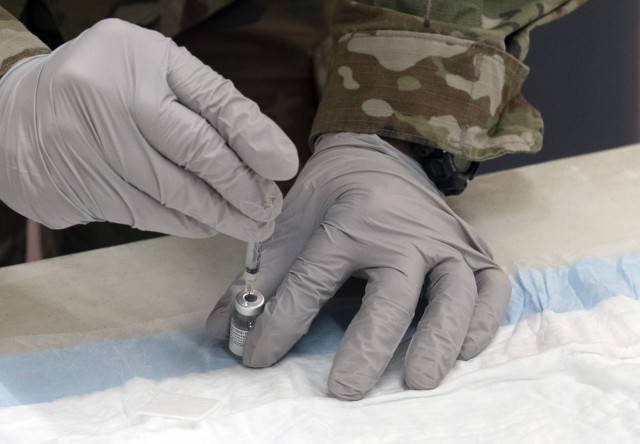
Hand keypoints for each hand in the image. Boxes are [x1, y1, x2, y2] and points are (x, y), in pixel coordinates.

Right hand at [0, 19, 297, 239]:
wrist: (16, 109)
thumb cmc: (108, 84)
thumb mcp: (159, 72)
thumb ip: (213, 103)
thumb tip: (269, 154)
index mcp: (137, 59)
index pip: (210, 103)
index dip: (253, 138)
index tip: (283, 167)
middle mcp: (106, 97)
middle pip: (194, 154)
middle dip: (241, 189)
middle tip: (268, 210)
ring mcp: (83, 145)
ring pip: (170, 193)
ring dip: (217, 215)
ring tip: (247, 223)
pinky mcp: (72, 187)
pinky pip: (143, 213)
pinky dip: (181, 223)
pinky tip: (204, 225)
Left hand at [207, 132, 510, 399]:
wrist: (380, 156)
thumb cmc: (332, 195)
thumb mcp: (288, 225)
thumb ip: (258, 279)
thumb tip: (223, 331)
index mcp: (350, 220)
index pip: (311, 283)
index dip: (280, 325)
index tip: (255, 360)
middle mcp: (403, 231)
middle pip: (390, 295)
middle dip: (367, 348)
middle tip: (344, 391)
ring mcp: (444, 241)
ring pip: (452, 294)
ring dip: (436, 341)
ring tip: (416, 382)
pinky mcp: (473, 249)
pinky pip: (492, 288)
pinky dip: (483, 322)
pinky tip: (463, 351)